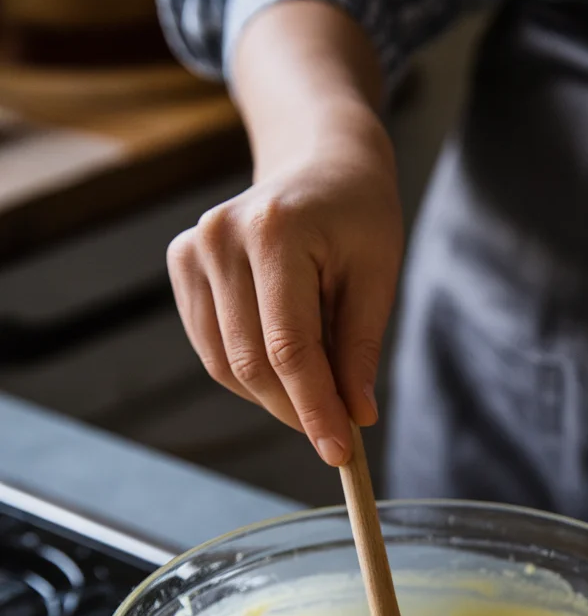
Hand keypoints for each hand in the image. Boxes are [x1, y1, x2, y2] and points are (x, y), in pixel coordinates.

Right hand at [166, 109, 402, 465]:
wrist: (319, 163)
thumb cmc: (358, 217)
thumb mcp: (377, 276)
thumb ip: (360, 348)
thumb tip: (355, 417)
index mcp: (274, 232)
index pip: (290, 347)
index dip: (315, 408)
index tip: (341, 452)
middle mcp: (219, 238)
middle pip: (252, 363)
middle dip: (297, 410)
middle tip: (339, 433)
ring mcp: (192, 251)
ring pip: (226, 365)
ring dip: (275, 398)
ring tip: (319, 390)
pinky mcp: (181, 266)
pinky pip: (213, 350)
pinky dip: (251, 375)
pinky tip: (287, 365)